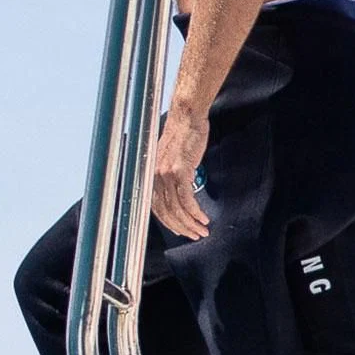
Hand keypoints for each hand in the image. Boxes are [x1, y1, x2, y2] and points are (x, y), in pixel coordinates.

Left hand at [149, 112, 210, 239]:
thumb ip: (171, 178)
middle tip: (195, 236)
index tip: (180, 230)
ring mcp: (165, 175)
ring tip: (202, 230)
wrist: (186, 119)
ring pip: (177, 209)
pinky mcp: (179, 171)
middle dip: (181, 228)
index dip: (169, 222)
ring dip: (191, 223)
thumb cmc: (182, 137)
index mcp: (151, 177)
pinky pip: (187, 199)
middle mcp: (154, 178)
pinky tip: (203, 219)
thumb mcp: (171, 161)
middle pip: (166, 212)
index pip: (156, 208)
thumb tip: (178, 195)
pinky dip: (195, 212)